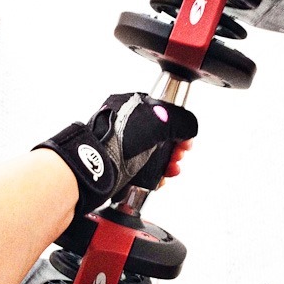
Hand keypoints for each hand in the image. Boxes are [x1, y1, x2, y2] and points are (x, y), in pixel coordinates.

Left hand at [34, 93, 196, 215]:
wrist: (93, 170)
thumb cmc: (116, 142)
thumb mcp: (159, 122)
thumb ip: (181, 121)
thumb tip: (190, 128)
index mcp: (130, 104)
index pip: (162, 110)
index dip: (178, 126)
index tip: (186, 138)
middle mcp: (124, 123)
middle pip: (160, 134)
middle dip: (175, 148)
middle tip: (178, 155)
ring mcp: (120, 144)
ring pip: (153, 153)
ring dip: (167, 163)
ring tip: (171, 170)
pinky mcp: (118, 164)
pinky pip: (143, 168)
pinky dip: (154, 174)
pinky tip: (159, 179)